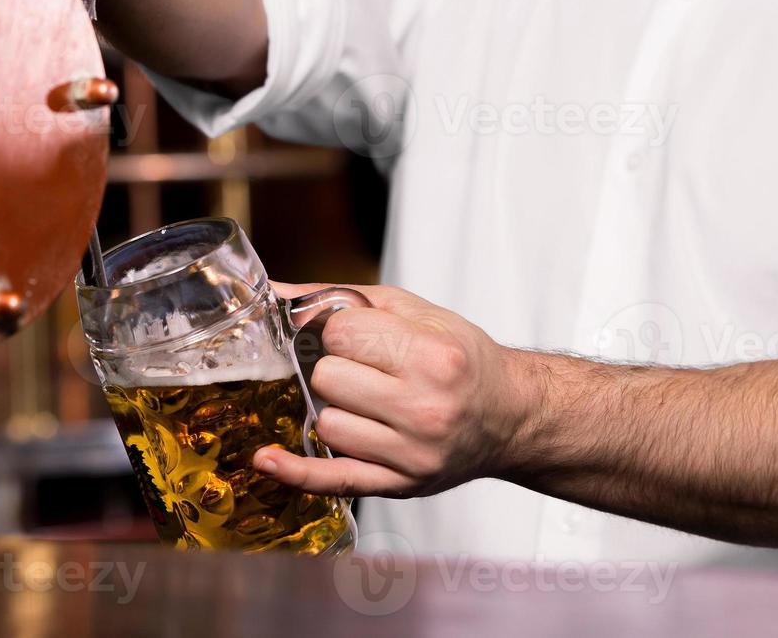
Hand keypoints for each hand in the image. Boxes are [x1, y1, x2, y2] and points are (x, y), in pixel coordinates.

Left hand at [255, 283, 540, 498]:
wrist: (510, 415)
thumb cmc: (462, 359)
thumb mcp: (416, 312)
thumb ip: (342, 299)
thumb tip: (277, 293)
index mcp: (433, 357)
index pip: (341, 333)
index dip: (341, 331)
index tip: (359, 336)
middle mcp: (425, 409)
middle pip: (327, 378)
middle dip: (336, 367)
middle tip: (367, 370)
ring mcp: (412, 453)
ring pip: (325, 423)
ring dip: (336, 409)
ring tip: (369, 404)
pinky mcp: (399, 485)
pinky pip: (332, 480)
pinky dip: (294, 471)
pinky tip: (267, 459)